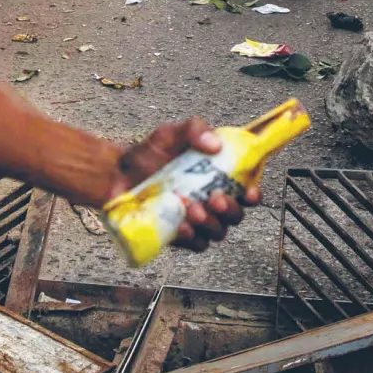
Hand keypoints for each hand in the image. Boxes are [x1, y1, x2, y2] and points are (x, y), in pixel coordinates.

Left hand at [107, 118, 249, 250]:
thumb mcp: (171, 133)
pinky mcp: (179, 235)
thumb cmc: (150, 152)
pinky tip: (181, 226)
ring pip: (217, 232)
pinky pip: (194, 243)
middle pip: (235, 216)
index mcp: (217, 178)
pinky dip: (191, 237)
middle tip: (214, 199)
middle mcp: (211, 202)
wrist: (118, 173)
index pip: (246, 191)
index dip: (254, 194)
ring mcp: (196, 221)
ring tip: (192, 209)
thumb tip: (215, 144)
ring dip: (210, 224)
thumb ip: (194, 129)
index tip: (249, 192)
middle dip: (229, 210)